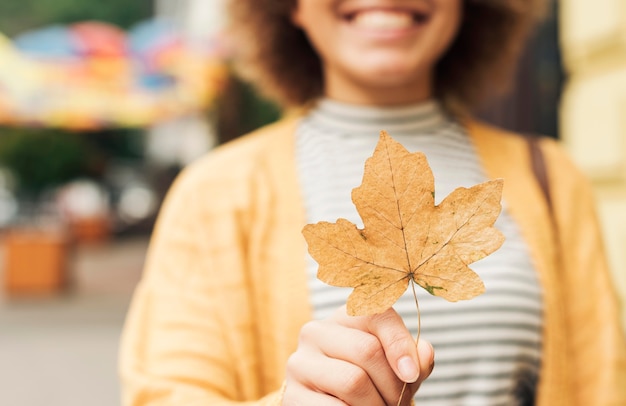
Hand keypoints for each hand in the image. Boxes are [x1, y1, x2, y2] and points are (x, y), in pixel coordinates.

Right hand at [284, 306, 433, 404]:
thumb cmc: (368, 382)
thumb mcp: (392, 367)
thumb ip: (413, 359)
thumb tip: (424, 354)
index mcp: (345, 317)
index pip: (377, 315)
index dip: (399, 344)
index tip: (411, 375)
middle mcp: (316, 332)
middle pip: (368, 351)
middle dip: (392, 386)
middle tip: (397, 404)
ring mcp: (300, 363)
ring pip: (352, 381)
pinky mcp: (293, 394)